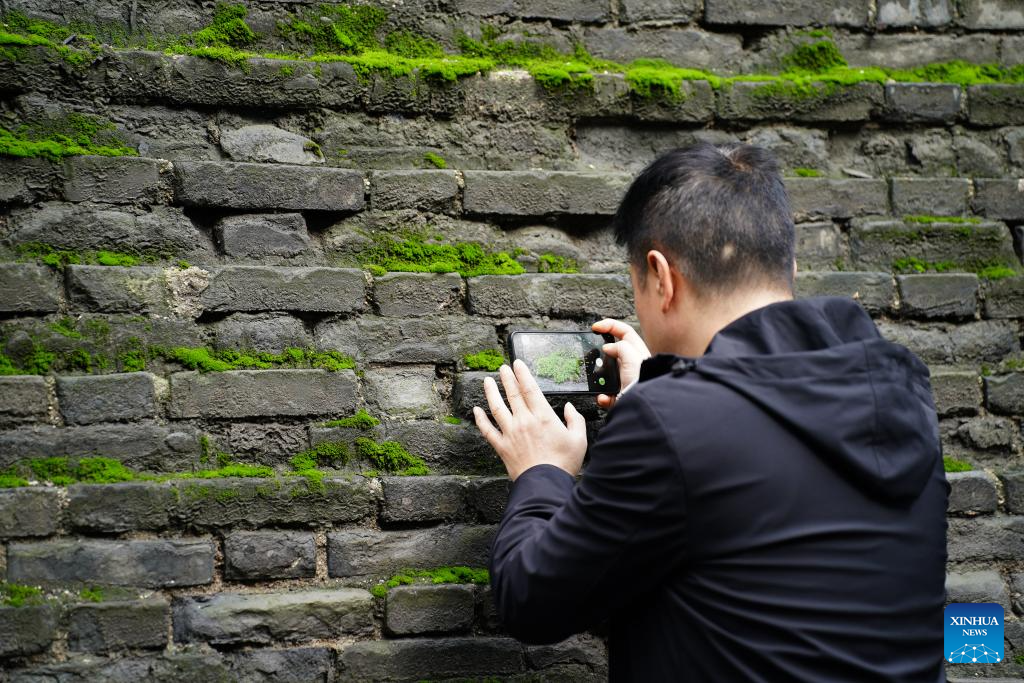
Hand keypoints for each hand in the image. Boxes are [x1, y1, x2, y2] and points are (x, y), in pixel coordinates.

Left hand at [473, 359, 587, 480]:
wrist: (545, 484)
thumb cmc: (563, 464)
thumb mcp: (579, 439)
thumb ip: (574, 420)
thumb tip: (569, 408)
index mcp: (543, 417)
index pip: (530, 389)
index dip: (522, 374)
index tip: (517, 364)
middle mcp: (524, 421)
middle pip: (513, 394)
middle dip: (506, 378)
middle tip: (502, 368)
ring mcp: (510, 433)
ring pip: (497, 407)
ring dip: (491, 392)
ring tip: (487, 381)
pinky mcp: (502, 447)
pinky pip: (487, 430)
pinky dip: (480, 419)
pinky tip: (476, 411)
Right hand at [591, 318, 650, 409]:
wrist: (644, 403)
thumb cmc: (642, 379)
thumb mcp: (631, 356)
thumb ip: (619, 347)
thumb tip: (607, 348)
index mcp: (636, 351)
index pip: (623, 331)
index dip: (609, 325)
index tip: (596, 327)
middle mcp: (630, 364)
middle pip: (612, 351)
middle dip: (600, 353)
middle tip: (591, 352)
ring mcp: (624, 379)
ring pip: (605, 373)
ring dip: (599, 377)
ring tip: (596, 378)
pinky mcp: (619, 394)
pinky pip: (606, 394)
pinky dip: (603, 396)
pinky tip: (603, 396)